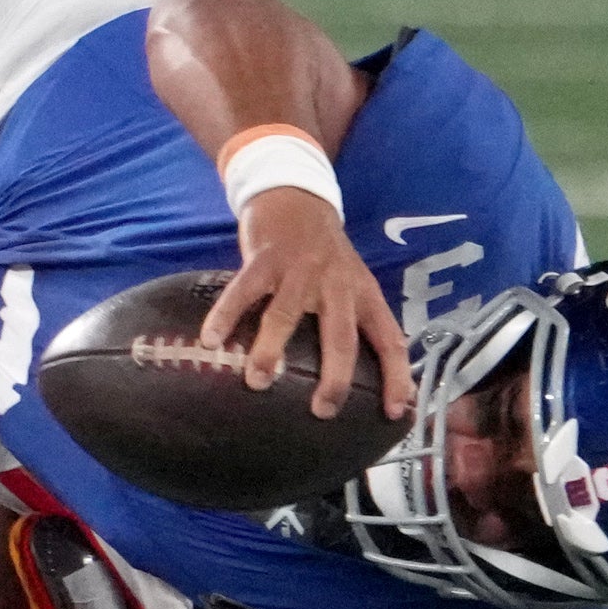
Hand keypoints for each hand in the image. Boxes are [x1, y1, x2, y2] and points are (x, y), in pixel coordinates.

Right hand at [199, 188, 414, 420]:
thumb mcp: (354, 282)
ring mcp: (299, 270)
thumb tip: (365, 377)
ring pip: (287, 314)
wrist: (296, 196)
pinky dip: (226, 315)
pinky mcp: (265, 258)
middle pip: (341, 335)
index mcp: (363, 294)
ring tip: (257, 381)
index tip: (395, 411)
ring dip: (271, 350)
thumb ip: (357, 321)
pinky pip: (244, 291)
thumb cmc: (325, 254)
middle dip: (334, 377)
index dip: (396, 375)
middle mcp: (336, 284)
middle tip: (321, 409)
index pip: (389, 339)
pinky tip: (211, 340)